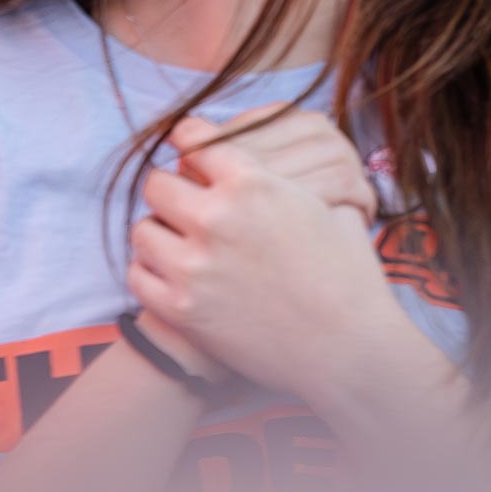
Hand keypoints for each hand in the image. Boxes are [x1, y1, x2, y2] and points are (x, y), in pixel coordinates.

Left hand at [128, 117, 435, 404]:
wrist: (349, 350)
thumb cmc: (351, 282)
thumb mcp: (335, 214)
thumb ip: (300, 186)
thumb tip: (292, 176)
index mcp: (255, 184)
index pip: (195, 141)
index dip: (191, 144)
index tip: (189, 154)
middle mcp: (217, 218)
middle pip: (157, 183)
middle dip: (171, 192)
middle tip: (185, 207)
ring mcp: (193, 265)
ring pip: (143, 230)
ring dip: (160, 234)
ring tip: (181, 246)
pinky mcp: (180, 309)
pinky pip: (139, 275)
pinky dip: (152, 274)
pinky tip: (175, 278)